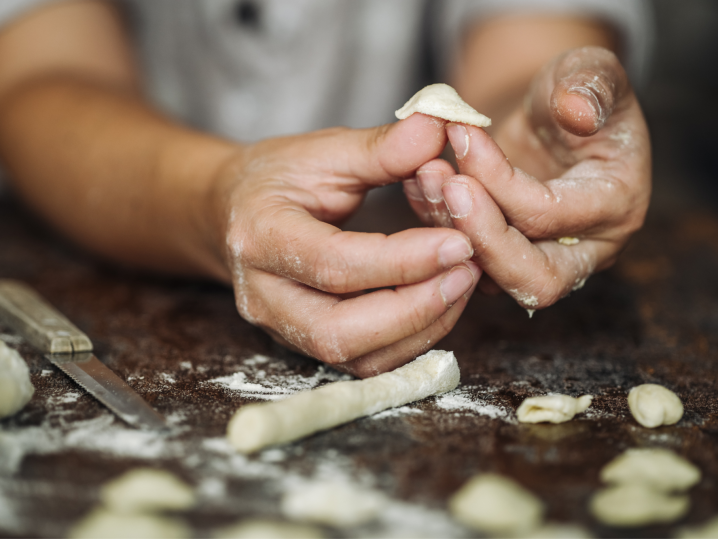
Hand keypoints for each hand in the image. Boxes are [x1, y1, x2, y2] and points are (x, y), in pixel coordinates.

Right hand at [210, 114, 479, 376]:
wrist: (235, 214)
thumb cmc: (278, 179)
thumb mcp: (322, 150)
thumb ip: (380, 147)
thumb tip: (440, 129)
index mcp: (260, 236)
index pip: (334, 263)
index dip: (402, 260)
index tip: (460, 241)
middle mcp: (263, 295)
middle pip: (339, 330)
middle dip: (414, 308)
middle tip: (468, 270)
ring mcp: (281, 328)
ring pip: (355, 356)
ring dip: (420, 327)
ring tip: (462, 283)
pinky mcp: (306, 343)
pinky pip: (364, 361)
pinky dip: (411, 339)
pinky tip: (441, 303)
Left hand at [405, 47, 650, 311]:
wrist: (547, 116)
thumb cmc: (572, 92)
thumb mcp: (589, 71)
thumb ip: (592, 82)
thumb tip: (579, 108)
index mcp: (617, 205)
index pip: (551, 214)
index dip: (501, 180)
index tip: (461, 135)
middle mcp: (585, 248)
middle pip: (534, 279)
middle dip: (482, 236)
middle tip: (447, 186)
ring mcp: (541, 259)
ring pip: (492, 276)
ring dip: (451, 230)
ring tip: (425, 174)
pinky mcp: (503, 259)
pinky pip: (466, 260)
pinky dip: (437, 225)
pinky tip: (418, 183)